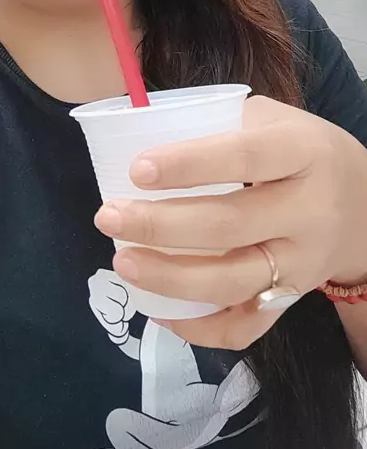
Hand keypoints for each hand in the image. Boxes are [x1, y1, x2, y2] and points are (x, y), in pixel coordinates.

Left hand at [94, 96, 366, 349]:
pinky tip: (159, 310)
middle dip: (159, 225)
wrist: (365, 208)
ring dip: (169, 278)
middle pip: (228, 226)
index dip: (188, 165)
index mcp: (302, 153)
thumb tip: (142, 131)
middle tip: (108, 217)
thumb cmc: (304, 153)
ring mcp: (302, 264)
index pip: (243, 157)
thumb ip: (222, 123)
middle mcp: (308, 211)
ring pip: (232, 282)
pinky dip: (199, 328)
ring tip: (122, 261)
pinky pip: (245, 327)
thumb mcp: (277, 121)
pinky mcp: (293, 301)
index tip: (137, 170)